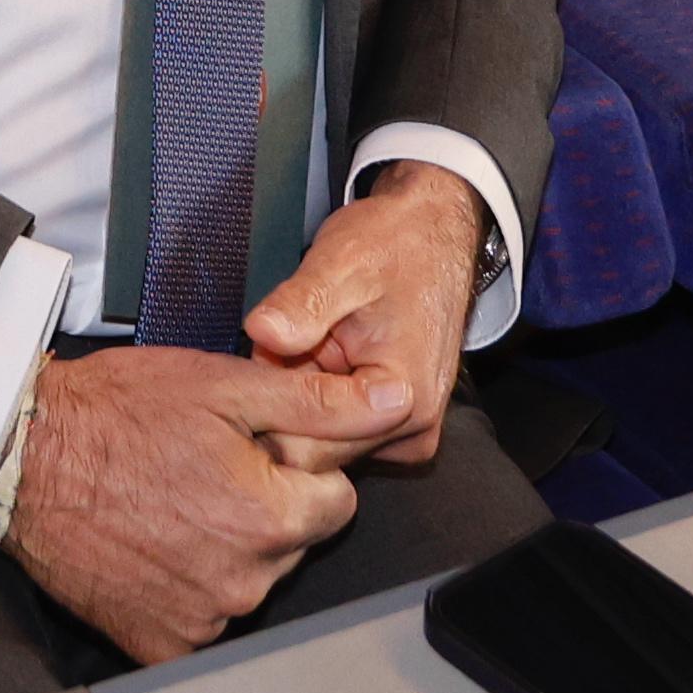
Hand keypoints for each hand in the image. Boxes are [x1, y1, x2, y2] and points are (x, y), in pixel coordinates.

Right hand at [4, 346, 406, 662]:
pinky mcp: (158, 644)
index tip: (257, 449)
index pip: (337, 502)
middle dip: (267, 505)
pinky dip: (190, 585)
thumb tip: (395, 400)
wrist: (21, 459)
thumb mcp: (227, 387)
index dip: (300, 467)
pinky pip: (204, 619)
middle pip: (294, 542)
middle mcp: (243, 582)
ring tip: (173, 496)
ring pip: (251, 578)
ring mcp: (201, 620)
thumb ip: (321, 403)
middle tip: (207, 465)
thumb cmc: (115, 415)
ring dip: (229, 544)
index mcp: (270, 518)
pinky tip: (156, 544)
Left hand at [244, 163, 482, 469]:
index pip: (307, 450)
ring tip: (307, 345)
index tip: (267, 355)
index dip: (272, 405)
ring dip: (300, 400)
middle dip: (285, 403)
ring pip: (321, 446)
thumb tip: (260, 333)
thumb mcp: (341, 262)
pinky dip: (316, 400)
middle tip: (283, 345)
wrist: (432, 237)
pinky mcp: (397, 428)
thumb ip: (302, 302)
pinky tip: (320, 358)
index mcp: (404, 399)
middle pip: (313, 455)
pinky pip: (338, 433)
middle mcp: (412, 430)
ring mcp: (407, 434)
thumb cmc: (392, 245)